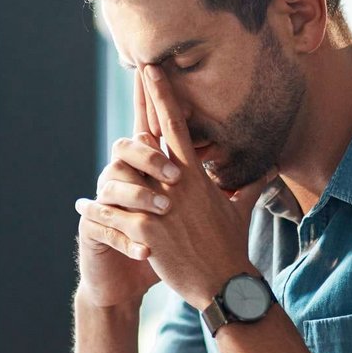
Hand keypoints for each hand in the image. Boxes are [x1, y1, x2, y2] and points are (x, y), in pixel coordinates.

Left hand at [78, 65, 271, 308]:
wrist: (225, 284)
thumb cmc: (231, 248)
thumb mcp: (240, 212)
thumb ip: (248, 186)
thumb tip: (269, 170)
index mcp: (196, 176)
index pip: (178, 126)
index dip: (165, 97)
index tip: (154, 70)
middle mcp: (178, 184)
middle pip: (154, 135)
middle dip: (145, 101)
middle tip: (136, 68)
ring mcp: (162, 205)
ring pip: (129, 173)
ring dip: (115, 163)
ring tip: (103, 154)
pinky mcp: (148, 230)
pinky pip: (116, 214)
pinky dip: (99, 211)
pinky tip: (82, 208)